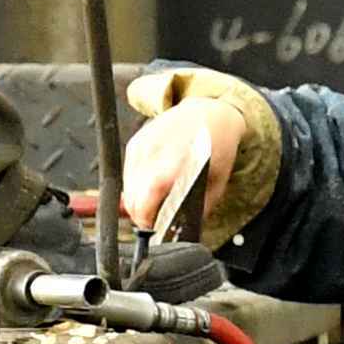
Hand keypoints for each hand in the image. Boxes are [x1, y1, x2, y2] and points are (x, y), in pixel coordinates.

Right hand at [122, 98, 252, 233]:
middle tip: (153, 219)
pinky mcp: (135, 142)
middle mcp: (154, 153)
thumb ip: (200, 209)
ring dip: (135, 200)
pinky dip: (134, 184)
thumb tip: (184, 230)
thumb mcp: (217, 183)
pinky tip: (149, 185)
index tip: (152, 226)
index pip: (146, 198)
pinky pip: (126, 173)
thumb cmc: (216, 147)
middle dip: (140, 213)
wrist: (210, 113)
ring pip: (126, 186)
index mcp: (175, 164)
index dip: (145, 217)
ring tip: (153, 203)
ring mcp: (142, 146)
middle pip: (132, 196)